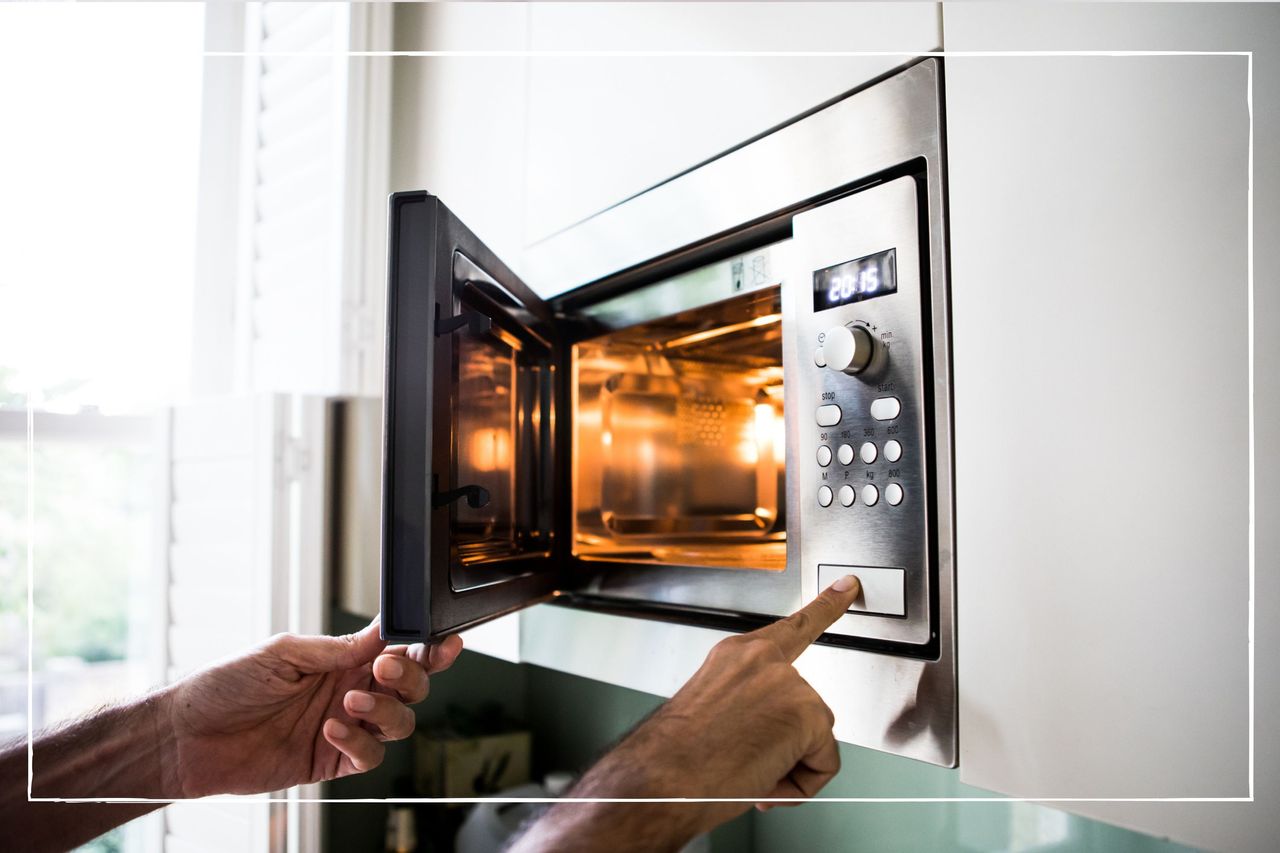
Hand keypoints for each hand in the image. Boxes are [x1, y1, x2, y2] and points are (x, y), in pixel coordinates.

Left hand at [157, 619, 462, 796]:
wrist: (186, 737)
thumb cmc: (224, 686)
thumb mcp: (282, 652)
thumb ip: (336, 648)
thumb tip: (380, 636)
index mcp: (341, 659)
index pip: (397, 649)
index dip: (426, 647)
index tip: (441, 643)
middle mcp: (349, 691)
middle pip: (410, 686)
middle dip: (411, 676)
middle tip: (386, 669)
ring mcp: (343, 727)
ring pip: (399, 722)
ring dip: (385, 710)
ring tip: (350, 703)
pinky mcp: (330, 761)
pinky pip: (369, 756)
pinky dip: (358, 743)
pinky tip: (330, 731)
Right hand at [514, 576, 860, 850]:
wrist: (661, 778)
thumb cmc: (674, 757)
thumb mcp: (710, 713)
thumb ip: (749, 706)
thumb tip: (769, 737)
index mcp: (736, 655)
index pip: (792, 627)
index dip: (827, 606)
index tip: (848, 585)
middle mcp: (763, 660)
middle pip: (807, 708)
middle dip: (786, 745)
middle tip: (744, 762)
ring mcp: (788, 682)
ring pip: (814, 740)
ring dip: (787, 767)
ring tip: (744, 772)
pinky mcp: (808, 712)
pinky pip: (824, 764)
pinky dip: (799, 785)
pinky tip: (763, 779)